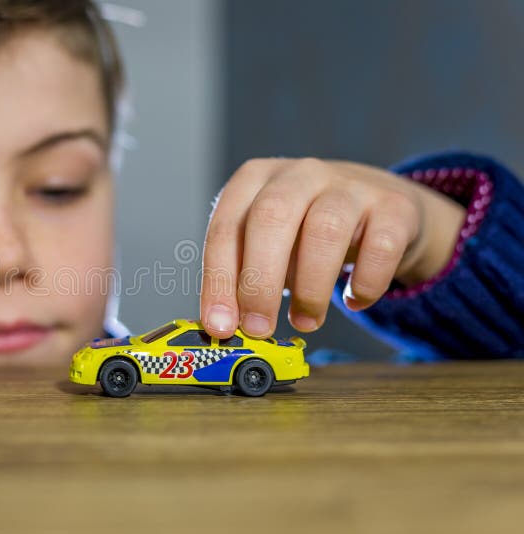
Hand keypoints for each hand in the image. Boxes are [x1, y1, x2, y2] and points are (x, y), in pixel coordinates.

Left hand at [200, 157, 465, 338]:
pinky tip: (354, 300)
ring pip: (325, 230)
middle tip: (259, 328)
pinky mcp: (394, 207)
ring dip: (310, 288)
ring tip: (305, 321)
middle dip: (259, 282)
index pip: (227, 227)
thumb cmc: (306, 232)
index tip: (220, 326)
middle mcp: (300, 174)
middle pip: (271, 217)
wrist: (378, 205)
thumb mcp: (267, 243)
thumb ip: (244, 277)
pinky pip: (381, 247)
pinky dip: (365, 283)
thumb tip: (226, 326)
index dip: (219, 280)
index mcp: (256, 179)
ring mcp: (349, 185)